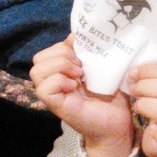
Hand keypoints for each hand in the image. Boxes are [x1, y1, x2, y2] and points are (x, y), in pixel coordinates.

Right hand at [30, 35, 133, 156]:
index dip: (64, 46)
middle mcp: (53, 80)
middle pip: (39, 57)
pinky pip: (44, 87)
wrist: (118, 121)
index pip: (49, 49)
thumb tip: (74, 35)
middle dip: (62, 55)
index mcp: (63, 70)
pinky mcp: (54, 105)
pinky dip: (60, 82)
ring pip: (37, 70)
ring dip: (60, 67)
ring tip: (78, 75)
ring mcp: (52, 93)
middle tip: (81, 66)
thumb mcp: (101, 67)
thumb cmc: (112, 95)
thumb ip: (88, 51)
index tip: (83, 52)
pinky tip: (74, 87)